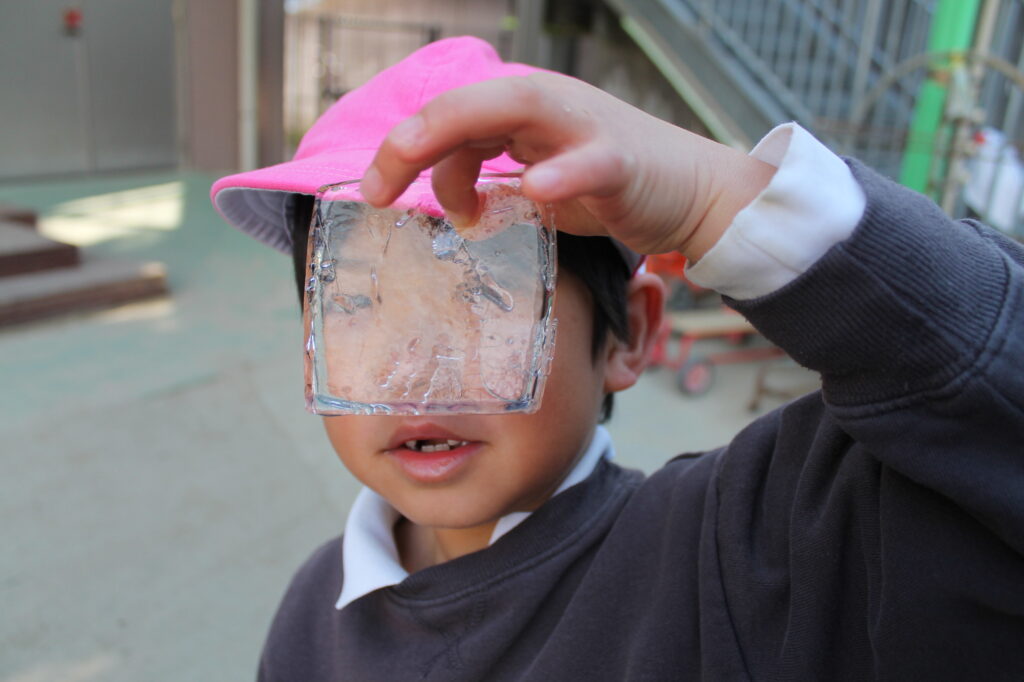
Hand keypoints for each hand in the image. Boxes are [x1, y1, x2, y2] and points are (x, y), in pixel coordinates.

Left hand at [359, 72, 774, 260]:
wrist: (689, 193)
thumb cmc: (608, 187)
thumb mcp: (536, 186)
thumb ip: (490, 184)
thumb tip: (443, 201)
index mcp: (521, 113)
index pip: (449, 118)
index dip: (404, 150)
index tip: (374, 195)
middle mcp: (547, 108)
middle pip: (468, 106)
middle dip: (414, 143)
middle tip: (376, 192)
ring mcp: (586, 129)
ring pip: (520, 111)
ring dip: (465, 145)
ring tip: (436, 191)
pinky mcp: (623, 162)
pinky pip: (591, 161)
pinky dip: (563, 172)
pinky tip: (535, 189)